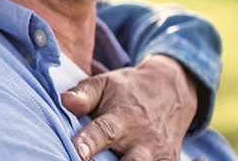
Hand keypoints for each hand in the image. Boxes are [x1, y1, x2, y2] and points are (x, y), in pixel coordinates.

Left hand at [60, 55, 196, 160]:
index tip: (76, 153)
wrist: (174, 92)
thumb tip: (63, 101)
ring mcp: (158, 153)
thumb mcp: (106, 84)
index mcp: (123, 117)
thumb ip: (84, 94)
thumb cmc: (130, 89)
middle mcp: (143, 138)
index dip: (89, 143)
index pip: (104, 131)